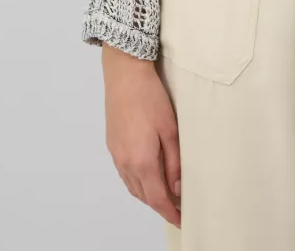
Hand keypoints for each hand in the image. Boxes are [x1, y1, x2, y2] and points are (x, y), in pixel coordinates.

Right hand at [101, 44, 181, 227]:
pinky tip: (148, 175)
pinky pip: (125, 173)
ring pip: (133, 186)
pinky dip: (138, 182)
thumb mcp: (170, 130)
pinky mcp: (112, 144)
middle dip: (160, 205)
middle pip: (143, 195)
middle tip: (178, 208)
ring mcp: (116, 154)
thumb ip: (174, 162)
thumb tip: (177, 188)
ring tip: (165, 195)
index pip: (157, 198)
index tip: (182, 220)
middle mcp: (125, 163)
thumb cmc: (150, 98)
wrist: (124, 74)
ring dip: (148, 194)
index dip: (170, 212)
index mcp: (141, 161)